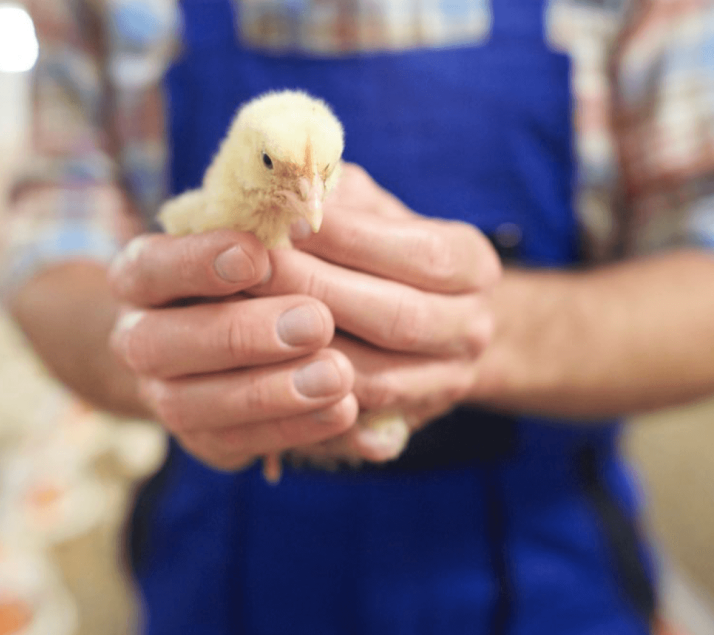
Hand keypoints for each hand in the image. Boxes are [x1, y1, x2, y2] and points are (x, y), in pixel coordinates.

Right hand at [107, 229, 358, 472]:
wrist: (234, 337)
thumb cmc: (255, 266)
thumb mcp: (263, 231)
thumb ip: (278, 219)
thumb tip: (312, 201)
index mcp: (142, 276)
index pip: (150, 267)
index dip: (197, 263)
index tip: (257, 255)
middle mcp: (138, 338)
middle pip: (159, 344)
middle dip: (239, 334)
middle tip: (316, 321)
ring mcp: (164, 395)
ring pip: (190, 404)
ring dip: (268, 393)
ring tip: (338, 375)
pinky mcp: (203, 440)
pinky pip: (235, 443)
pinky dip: (290, 429)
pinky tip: (343, 410)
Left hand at [252, 164, 501, 463]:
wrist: (421, 321)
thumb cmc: (378, 248)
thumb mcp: (371, 210)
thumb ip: (340, 196)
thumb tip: (289, 186)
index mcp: (473, 265)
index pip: (421, 253)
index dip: (352, 239)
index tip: (287, 221)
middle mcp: (472, 328)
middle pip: (398, 318)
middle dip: (319, 292)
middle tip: (254, 268)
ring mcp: (446, 383)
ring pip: (375, 376)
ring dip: (306, 348)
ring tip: (245, 314)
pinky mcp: (409, 423)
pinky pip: (355, 422)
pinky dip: (305, 396)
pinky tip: (257, 367)